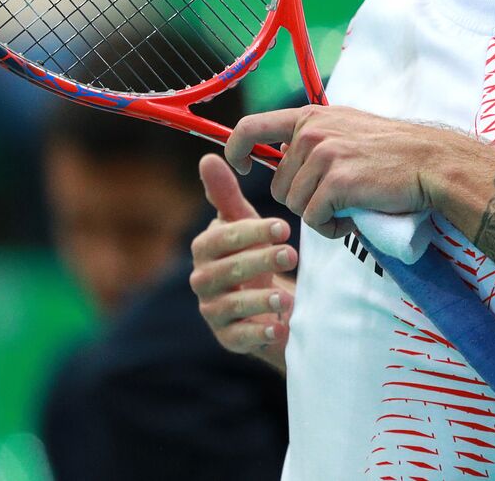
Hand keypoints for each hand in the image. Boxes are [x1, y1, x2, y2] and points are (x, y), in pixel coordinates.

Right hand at [190, 155, 298, 372]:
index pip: (222, 238)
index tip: (284, 227)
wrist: (270, 300)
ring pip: (231, 305)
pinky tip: (281, 328)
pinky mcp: (228, 337)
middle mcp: (202, 279)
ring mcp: (213, 310)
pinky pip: (239, 337)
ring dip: (259, 301)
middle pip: (226, 271)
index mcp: (206, 248)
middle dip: (259, 261)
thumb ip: (227, 196)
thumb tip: (208, 157)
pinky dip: (259, 334)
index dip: (251, 232)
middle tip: (292, 254)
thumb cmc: (254, 253)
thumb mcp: (246, 223)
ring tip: (287, 297)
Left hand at [225, 105, 489, 235]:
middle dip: (302, 199)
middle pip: (277, 185)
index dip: (235, 150)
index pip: (250, 127)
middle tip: (338, 198)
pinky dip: (332, 228)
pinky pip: (314, 220)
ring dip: (319, 215)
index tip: (243, 167)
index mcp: (310, 117)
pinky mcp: (337, 183)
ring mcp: (324, 157)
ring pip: (294, 205)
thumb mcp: (347, 128)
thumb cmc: (392, 151)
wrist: (430, 162)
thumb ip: (313, 137)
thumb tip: (280, 157)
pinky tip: (354, 218)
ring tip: (350, 206)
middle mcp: (312, 133)